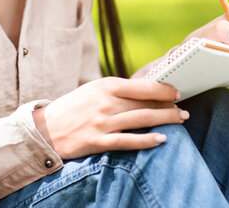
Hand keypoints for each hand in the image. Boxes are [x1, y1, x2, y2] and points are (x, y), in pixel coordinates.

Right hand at [32, 77, 186, 158]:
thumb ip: (118, 90)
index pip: (143, 86)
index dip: (164, 90)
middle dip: (169, 107)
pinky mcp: (98, 141)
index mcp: (106, 86)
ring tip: (180, 120)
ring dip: (165, 120)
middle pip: (146, 104)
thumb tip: (147, 91)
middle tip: (184, 109)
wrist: (44, 129)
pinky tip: (162, 139)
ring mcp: (102, 123)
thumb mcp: (94, 90)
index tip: (177, 92)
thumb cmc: (73, 107)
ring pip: (142, 120)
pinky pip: (128, 141)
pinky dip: (147, 140)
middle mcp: (106, 103)